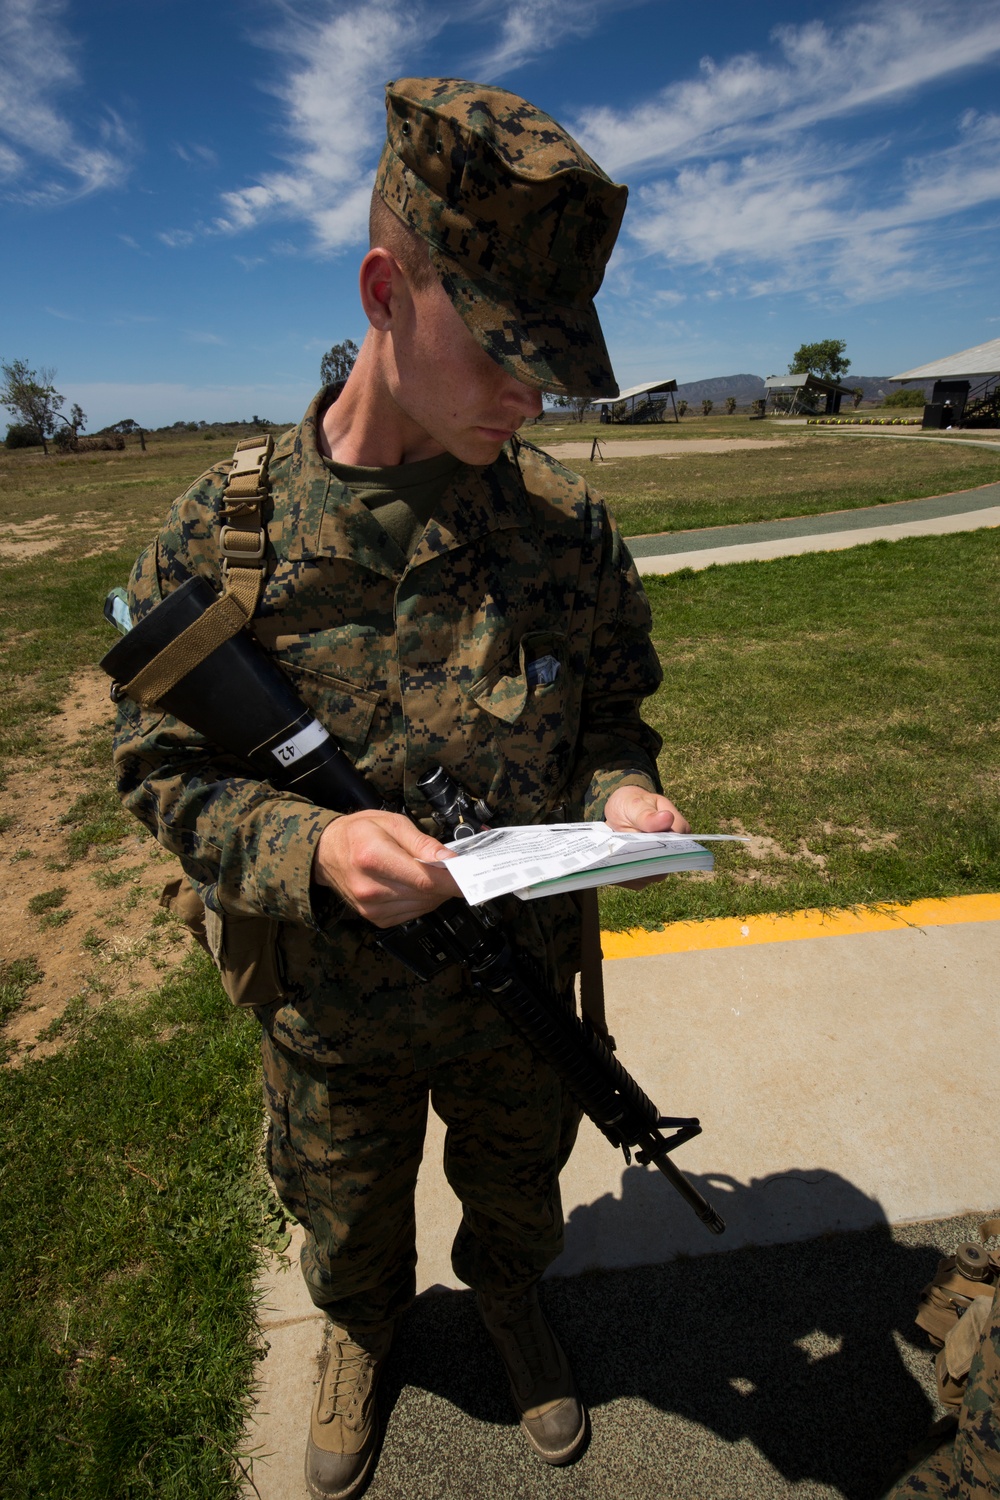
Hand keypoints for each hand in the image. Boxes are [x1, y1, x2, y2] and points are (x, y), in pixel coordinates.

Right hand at [313, 811, 457, 926]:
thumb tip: (448, 859)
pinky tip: (416, 885)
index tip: (472, 878)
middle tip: (455, 868)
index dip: (453, 880)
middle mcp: (371, 888)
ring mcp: (372, 908)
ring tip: (430, 872)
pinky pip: (412, 913)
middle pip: (426, 893)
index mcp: (373, 858)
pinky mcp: (375, 919)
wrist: (326, 852)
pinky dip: (422, 900)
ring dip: (435, 892)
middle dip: (446, 882)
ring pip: (423, 906)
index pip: (424, 878)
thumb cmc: (359, 833)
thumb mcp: (392, 823)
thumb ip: (422, 842)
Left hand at [603, 786, 690, 888]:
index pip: (678, 845)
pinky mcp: (645, 873)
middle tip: (622, 857)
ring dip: (632, 872)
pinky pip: (637, 882)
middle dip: (643, 862)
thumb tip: (667, 819)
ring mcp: (660, 863)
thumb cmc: (632, 804)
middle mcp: (673, 849)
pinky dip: (624, 878)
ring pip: (651, 877)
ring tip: (615, 863)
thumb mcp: (635, 804)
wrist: (621, 810)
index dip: (660, 849)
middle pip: (664, 866)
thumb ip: (647, 815)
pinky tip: (612, 870)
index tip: (639, 846)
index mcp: (678, 828)